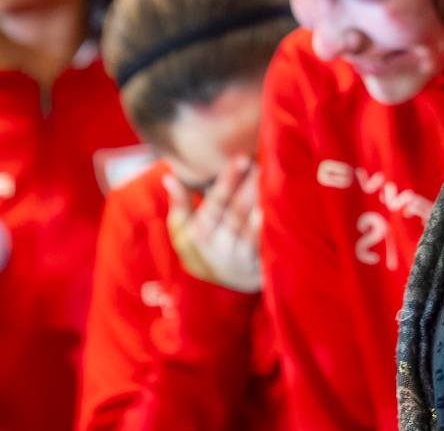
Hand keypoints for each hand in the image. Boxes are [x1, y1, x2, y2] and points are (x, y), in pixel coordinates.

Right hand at [163, 158, 262, 293]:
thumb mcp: (182, 230)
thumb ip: (179, 203)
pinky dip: (267, 230)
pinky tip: (275, 211)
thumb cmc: (202, 247)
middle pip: (235, 213)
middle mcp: (217, 248)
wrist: (224, 286)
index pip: (215, 202)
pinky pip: (263, 247)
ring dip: (261, 204)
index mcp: (198, 234)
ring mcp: (239, 259)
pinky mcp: (257, 267)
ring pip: (250, 228)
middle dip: (249, 187)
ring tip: (271, 180)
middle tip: (262, 162)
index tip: (241, 158)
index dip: (228, 180)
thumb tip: (169, 177)